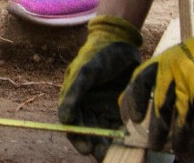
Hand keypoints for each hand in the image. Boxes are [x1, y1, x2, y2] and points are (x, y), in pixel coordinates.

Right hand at [58, 15, 142, 159]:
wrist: (121, 42)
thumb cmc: (98, 54)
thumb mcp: (86, 71)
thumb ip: (74, 93)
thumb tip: (65, 118)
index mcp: (74, 98)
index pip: (72, 124)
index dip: (78, 137)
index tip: (87, 148)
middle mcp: (87, 106)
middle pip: (88, 132)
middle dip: (95, 145)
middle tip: (103, 155)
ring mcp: (104, 109)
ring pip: (104, 133)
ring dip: (108, 144)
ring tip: (116, 153)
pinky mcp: (120, 110)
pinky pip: (119, 126)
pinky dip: (122, 136)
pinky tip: (128, 142)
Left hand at [119, 6, 193, 158]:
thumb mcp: (179, 59)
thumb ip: (168, 77)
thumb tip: (159, 105)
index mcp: (162, 62)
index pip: (138, 81)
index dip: (132, 100)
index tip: (130, 119)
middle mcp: (172, 72)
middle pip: (159, 105)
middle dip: (157, 128)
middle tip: (154, 145)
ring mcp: (189, 81)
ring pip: (181, 115)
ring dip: (180, 136)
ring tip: (180, 152)